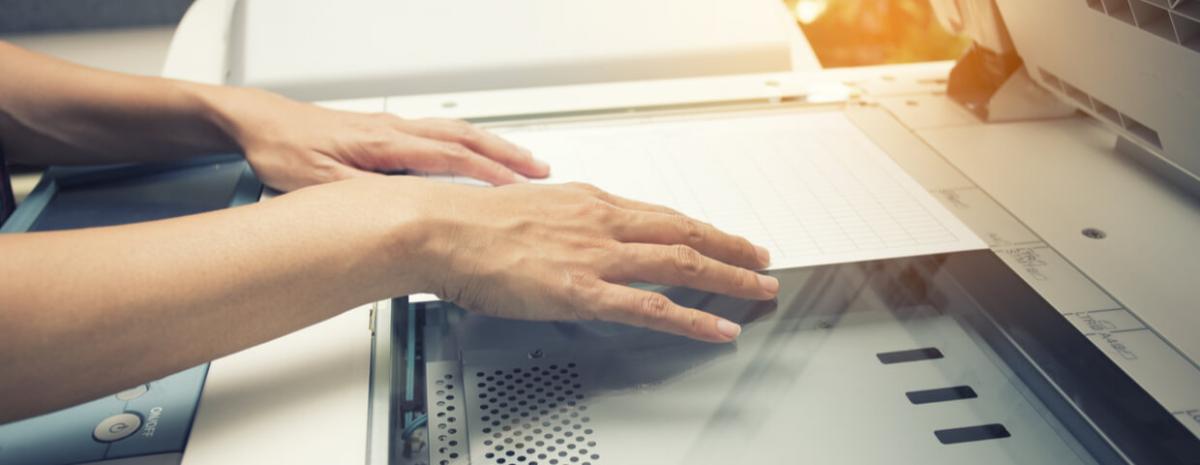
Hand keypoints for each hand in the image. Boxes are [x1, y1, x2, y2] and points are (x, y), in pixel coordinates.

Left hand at [210, 89, 548, 190]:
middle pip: (465, 138)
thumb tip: (398, 212)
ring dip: (492, 147)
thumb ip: (359, 197)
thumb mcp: (315, 183)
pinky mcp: (384, 132)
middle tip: (539, 171)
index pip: (451, 157)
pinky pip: (440, 134)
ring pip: (455, 132)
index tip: (519, 188)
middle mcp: (394, 131)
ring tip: (521, 162)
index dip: (489, 174)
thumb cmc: (282, 147)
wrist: (259, 121)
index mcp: (384, 143)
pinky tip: (475, 154)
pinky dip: (469, 144)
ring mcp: (392, 128)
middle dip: (506, 156)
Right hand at [411, 180, 778, 341]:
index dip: (698, 227)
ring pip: (681, 262)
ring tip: (759, 288)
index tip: (721, 235)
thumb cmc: (471, 220)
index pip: (659, 213)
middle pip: (684, 230)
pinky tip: (719, 328)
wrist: (443, 228)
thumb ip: (561, 220)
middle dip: (730, 246)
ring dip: (729, 276)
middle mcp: (602, 223)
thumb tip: (569, 229)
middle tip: (761, 259)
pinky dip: (694, 318)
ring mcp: (597, 257)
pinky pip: (653, 307)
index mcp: (588, 202)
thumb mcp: (528, 206)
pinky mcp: (585, 291)